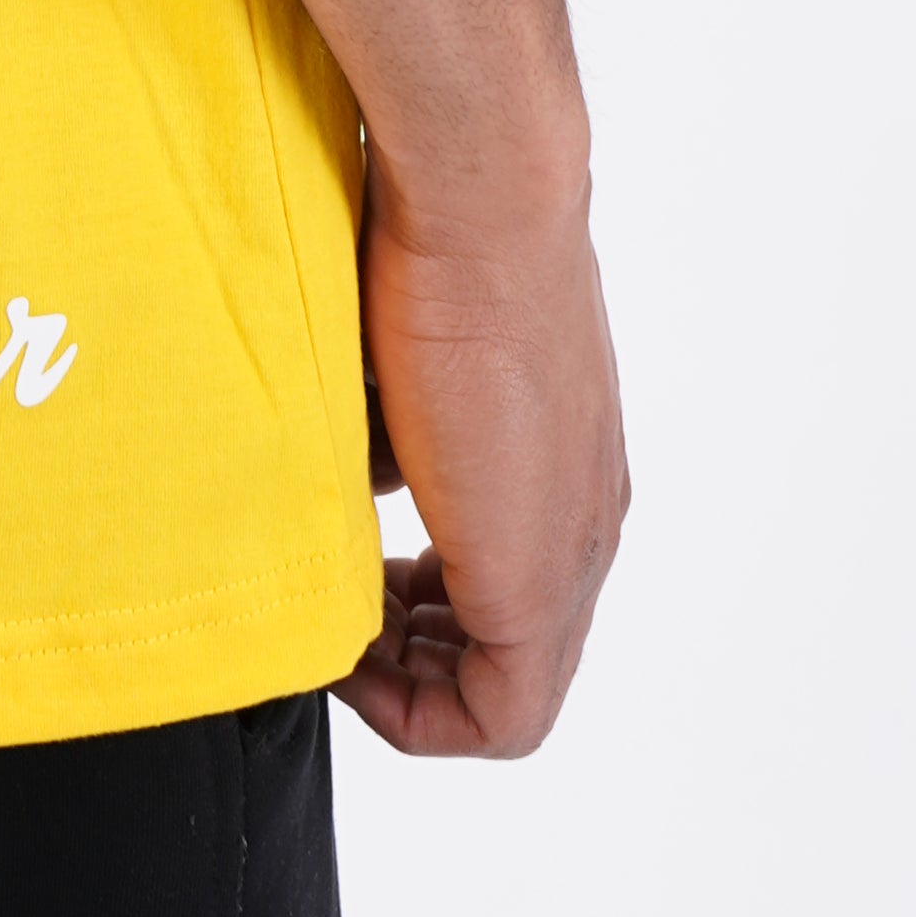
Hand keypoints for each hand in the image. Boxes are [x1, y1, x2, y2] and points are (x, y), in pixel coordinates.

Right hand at [334, 152, 625, 758]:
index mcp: (561, 474)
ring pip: (506, 689)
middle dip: (407, 659)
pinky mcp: (539, 577)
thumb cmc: (429, 245)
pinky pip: (501, 711)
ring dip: (412, 682)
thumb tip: (348, 475)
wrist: (481, 204)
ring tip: (339, 628)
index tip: (344, 582)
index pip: (506, 599)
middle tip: (334, 616)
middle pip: (506, 659)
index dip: (415, 619)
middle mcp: (581, 525)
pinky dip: (421, 711)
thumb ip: (390, 438)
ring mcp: (571, 552)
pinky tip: (351, 653)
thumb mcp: (397, 366)